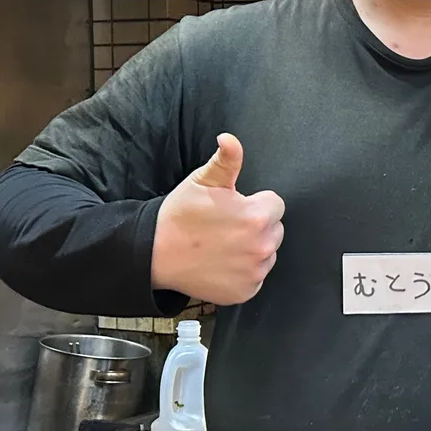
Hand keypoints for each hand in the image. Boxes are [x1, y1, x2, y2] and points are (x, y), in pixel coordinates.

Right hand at [151, 133, 284, 304]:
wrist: (154, 253)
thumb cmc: (179, 215)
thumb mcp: (202, 181)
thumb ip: (226, 160)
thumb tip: (230, 139)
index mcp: (257, 217)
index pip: (275, 205)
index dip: (255, 203)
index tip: (234, 208)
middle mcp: (262, 247)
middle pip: (275, 230)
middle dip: (257, 226)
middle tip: (227, 226)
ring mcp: (254, 272)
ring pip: (267, 254)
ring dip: (253, 249)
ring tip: (223, 245)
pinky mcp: (245, 292)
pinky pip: (255, 277)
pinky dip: (243, 272)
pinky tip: (221, 263)